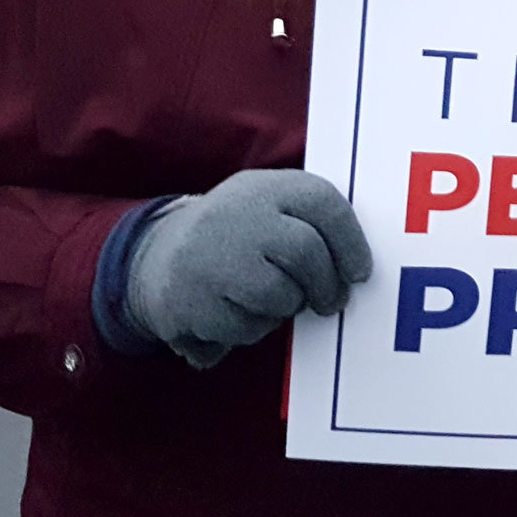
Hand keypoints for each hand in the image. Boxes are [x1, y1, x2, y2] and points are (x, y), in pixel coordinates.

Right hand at [125, 169, 372, 368]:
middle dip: (327, 285)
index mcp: (263, 187)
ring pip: (279, 294)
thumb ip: (312, 226)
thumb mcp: (269, 211)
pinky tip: (235, 311)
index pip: (322, 201)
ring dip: (286, 308)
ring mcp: (210, 254)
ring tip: (269, 299)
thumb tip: (359, 268)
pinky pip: (247, 326)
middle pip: (305, 252)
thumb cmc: (236, 237)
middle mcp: (235, 213)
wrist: (156, 256)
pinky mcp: (192, 297)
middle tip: (332, 302)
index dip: (351, 241)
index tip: (360, 271)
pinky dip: (253, 329)